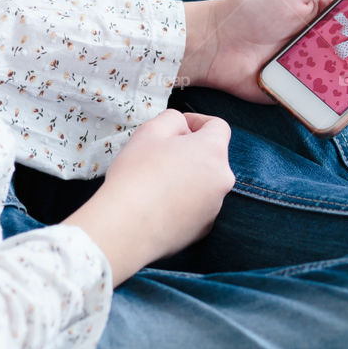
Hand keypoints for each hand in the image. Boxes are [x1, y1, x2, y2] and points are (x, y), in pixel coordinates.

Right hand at [62, 108, 234, 286]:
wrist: (125, 228)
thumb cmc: (137, 175)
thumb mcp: (151, 130)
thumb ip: (174, 118)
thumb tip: (183, 127)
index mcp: (213, 151)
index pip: (218, 126)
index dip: (197, 121)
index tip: (179, 127)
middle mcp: (222, 179)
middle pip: (211, 156)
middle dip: (191, 151)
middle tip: (161, 155)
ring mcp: (215, 207)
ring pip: (204, 182)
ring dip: (187, 177)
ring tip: (156, 183)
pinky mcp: (203, 229)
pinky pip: (197, 206)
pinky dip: (184, 202)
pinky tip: (159, 204)